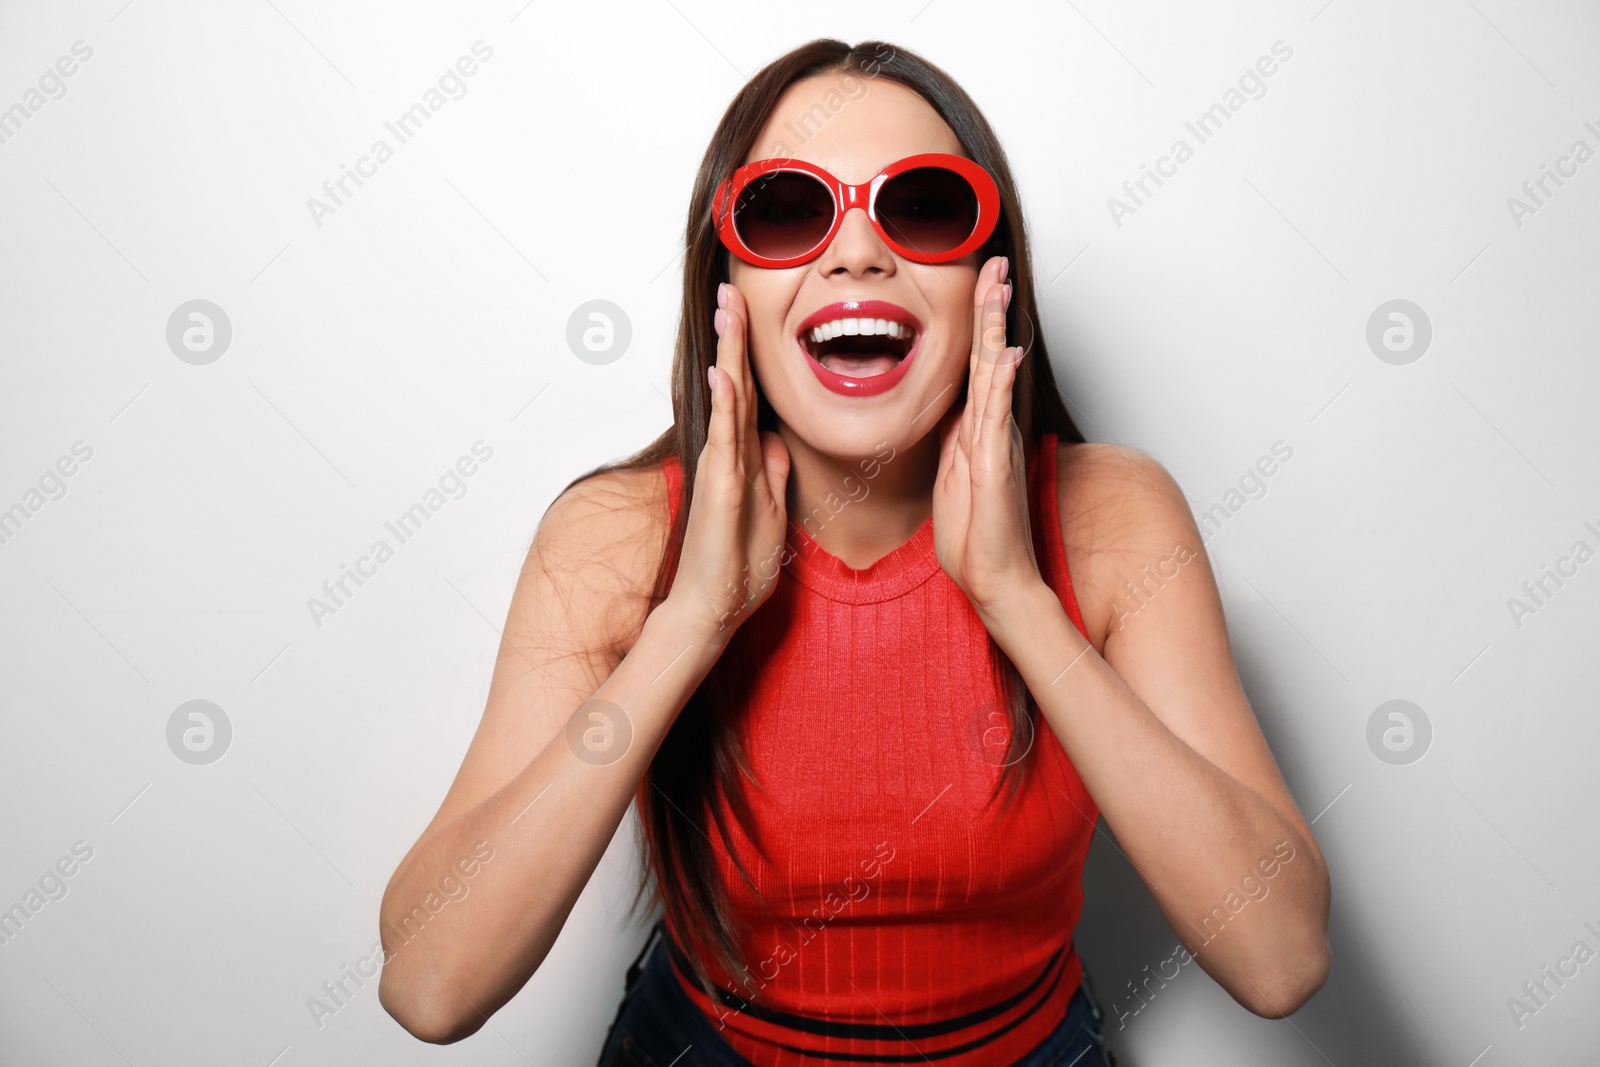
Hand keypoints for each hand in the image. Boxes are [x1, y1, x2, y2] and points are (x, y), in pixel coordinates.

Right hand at [663, 282, 791, 645]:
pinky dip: (725, 404)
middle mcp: (728, 454)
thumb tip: (776, 441)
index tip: (747, 312)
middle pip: (736, 383)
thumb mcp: (772, 509)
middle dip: (734, 335)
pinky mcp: (720, 489)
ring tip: (727, 308)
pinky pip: (724, 438)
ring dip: (729, 353)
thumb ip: (772, 473)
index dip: (750, 354)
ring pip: (729, 399)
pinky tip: (725, 373)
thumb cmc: (737, 566)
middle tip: (732, 290)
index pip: (749, 395)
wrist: (712, 608)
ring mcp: (721, 468)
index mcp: (743, 458)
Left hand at [931, 257, 1044, 619]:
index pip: (977, 364)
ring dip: (995, 330)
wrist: (995, 580)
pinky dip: (998, 384)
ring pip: (995, 375)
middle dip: (991, 308)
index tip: (980, 281)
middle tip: (994, 262)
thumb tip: (951, 409)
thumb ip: (955, 441)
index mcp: (979, 430)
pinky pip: (994, 418)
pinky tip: (1004, 354)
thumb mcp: (953, 477)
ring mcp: (996, 445)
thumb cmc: (976, 538)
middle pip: (991, 356)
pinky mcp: (995, 468)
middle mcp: (992, 429)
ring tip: (998, 287)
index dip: (979, 322)